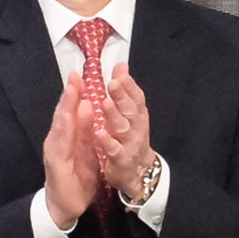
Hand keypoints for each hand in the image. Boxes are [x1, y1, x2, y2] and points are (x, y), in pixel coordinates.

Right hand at [38, 68, 112, 225]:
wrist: (65, 205)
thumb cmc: (76, 176)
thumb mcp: (86, 148)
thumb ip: (85, 128)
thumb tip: (88, 104)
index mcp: (69, 135)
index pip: (72, 110)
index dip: (76, 92)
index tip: (82, 75)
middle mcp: (58, 139)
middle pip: (63, 113)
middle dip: (69, 95)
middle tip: (75, 76)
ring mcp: (54, 150)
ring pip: (59, 125)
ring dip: (64, 108)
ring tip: (71, 91)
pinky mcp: (54, 163)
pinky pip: (59, 145)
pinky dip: (63, 132)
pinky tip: (66, 122)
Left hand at [94, 67, 160, 211]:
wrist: (139, 172)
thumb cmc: (131, 138)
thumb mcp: (130, 113)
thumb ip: (125, 90)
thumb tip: (121, 65)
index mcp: (138, 114)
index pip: (137, 97)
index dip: (130, 85)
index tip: (120, 73)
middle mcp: (137, 127)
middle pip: (130, 109)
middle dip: (122, 96)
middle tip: (112, 83)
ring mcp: (130, 144)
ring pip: (123, 128)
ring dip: (114, 115)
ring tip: (105, 103)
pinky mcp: (121, 160)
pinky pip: (114, 150)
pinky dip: (108, 142)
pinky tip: (100, 133)